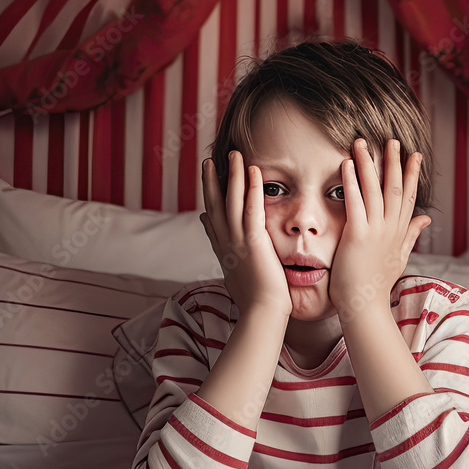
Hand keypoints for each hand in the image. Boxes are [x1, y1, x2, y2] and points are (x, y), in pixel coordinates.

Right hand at [200, 151, 292, 316]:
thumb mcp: (234, 273)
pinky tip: (253, 170)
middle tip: (209, 160)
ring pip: (231, 201)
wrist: (262, 314)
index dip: (208, 196)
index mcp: (223, 250)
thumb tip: (212, 237)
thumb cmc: (254, 300)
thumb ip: (225, 252)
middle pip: (214, 204)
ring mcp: (237, 241)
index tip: (206, 179)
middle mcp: (226, 242)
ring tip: (234, 154)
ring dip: (232, 175)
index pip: (212, 218)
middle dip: (211, 180)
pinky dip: (252, 188)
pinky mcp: (253, 242)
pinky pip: (252, 209)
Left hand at [327, 138, 431, 314]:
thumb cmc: (376, 284)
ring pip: (376, 190)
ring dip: (369, 164)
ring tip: (363, 142)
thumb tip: (426, 218)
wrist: (365, 307)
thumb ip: (412, 234)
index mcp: (399, 232)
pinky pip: (355, 203)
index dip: (412, 174)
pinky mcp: (358, 236)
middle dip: (394, 162)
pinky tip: (347, 164)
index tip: (415, 154)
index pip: (409, 197)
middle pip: (396, 188)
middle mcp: (390, 229)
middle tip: (392, 140)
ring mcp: (376, 231)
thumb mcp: (400, 256)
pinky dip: (351, 182)